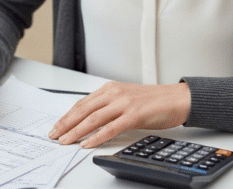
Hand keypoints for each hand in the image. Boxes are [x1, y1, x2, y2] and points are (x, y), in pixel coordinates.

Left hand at [47, 81, 190, 147]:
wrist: (177, 99)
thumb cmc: (154, 101)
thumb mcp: (126, 98)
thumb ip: (108, 106)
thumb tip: (89, 120)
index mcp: (111, 88)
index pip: (82, 103)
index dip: (67, 116)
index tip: (57, 126)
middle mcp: (115, 93)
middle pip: (83, 110)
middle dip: (66, 124)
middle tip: (55, 135)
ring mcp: (124, 103)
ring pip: (93, 119)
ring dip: (77, 131)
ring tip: (66, 141)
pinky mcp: (134, 115)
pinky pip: (111, 128)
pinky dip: (97, 137)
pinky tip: (88, 143)